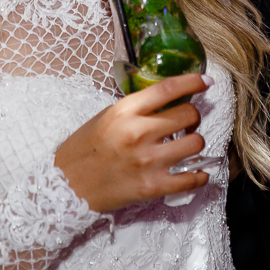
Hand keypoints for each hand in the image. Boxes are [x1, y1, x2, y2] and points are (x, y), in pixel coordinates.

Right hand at [54, 73, 211, 212]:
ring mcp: (147, 161)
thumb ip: (135, 110)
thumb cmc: (83, 150)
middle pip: (189, 114)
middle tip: (187, 123)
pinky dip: (199, 176)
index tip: (205, 81)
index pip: (167, 89)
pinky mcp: (152, 187)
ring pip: (196, 143)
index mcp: (124, 111)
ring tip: (185, 146)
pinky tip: (196, 173)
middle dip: (193, 117)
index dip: (192, 82)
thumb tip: (167, 103)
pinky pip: (191, 179)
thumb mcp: (105, 118)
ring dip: (195, 143)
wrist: (65, 187)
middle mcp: (138, 132)